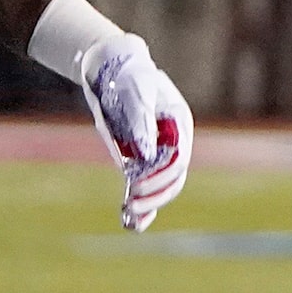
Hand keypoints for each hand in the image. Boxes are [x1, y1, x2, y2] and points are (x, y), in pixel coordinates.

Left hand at [76, 32, 193, 231]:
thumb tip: (147, 152)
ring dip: (149, 204)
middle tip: (132, 205)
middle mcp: (172, 141)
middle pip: (173, 177)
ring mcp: (157, 151)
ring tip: (131, 219)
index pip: (178, 160)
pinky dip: (143, 204)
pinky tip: (134, 223)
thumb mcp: (136, 92)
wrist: (113, 69)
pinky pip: (146, 185)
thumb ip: (142, 121)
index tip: (138, 186)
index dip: (160, 176)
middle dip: (155, 194)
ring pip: (162, 185)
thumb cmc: (128, 75)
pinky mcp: (141, 158)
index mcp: (179, 124)